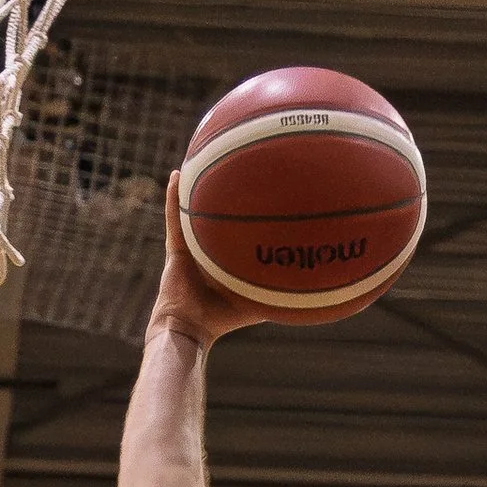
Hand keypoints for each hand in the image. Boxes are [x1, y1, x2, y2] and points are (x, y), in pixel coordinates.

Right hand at [151, 171, 274, 345]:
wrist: (190, 327)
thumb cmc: (223, 319)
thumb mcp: (258, 302)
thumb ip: (280, 291)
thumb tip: (313, 284)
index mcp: (224, 260)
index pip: (236, 232)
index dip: (247, 214)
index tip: (261, 190)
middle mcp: (207, 251)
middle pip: (216, 216)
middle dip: (222, 192)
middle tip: (235, 166)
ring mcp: (190, 248)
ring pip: (192, 211)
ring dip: (195, 187)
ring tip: (200, 159)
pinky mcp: (175, 248)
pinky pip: (173, 218)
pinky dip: (173, 198)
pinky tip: (176, 175)